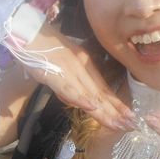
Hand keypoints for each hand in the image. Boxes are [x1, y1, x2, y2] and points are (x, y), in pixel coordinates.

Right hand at [17, 24, 135, 130]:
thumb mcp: (64, 63)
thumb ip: (72, 82)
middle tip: (131, 126)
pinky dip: (79, 98)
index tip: (129, 117)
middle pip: (100, 94)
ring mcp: (69, 71)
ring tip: (118, 124)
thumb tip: (81, 100)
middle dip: (116, 112)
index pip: (103, 88)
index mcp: (85, 65)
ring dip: (104, 111)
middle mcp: (81, 68)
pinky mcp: (54, 74)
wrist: (28, 32)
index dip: (116, 104)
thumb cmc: (43, 47)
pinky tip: (91, 107)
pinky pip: (68, 88)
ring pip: (89, 94)